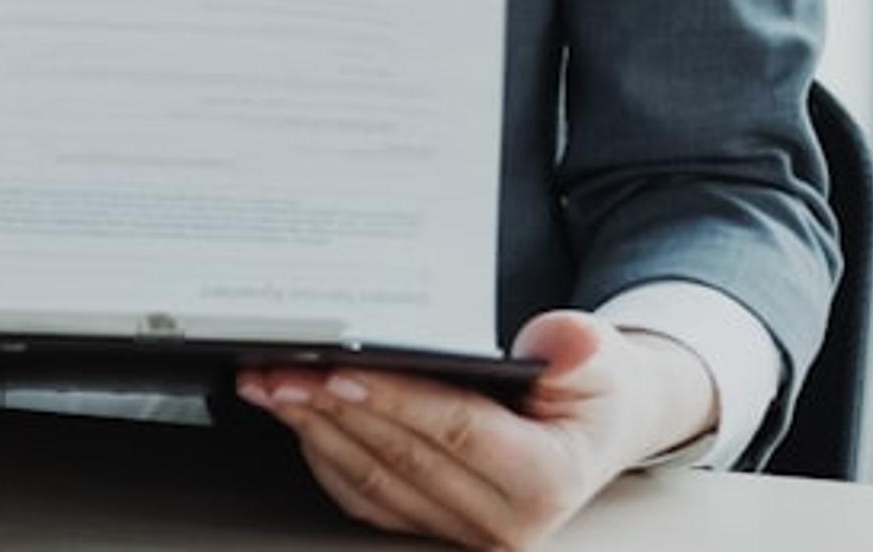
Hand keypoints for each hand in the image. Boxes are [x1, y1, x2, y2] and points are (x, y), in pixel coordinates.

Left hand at [234, 313, 716, 550]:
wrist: (597, 427)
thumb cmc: (593, 390)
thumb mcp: (603, 359)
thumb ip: (581, 349)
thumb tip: (561, 342)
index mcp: (545, 481)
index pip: (456, 432)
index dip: (394, 400)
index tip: (339, 370)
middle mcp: (502, 522)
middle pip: (399, 456)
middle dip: (331, 408)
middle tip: (279, 369)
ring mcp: (462, 530)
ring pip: (369, 478)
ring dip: (312, 429)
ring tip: (269, 384)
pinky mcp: (429, 525)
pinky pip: (361, 494)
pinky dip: (322, 450)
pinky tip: (296, 412)